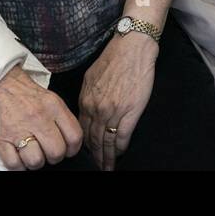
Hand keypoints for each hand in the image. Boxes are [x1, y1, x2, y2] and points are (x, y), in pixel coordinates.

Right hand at [0, 65, 82, 169]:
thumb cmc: (25, 94)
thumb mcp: (51, 99)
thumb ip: (63, 119)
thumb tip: (70, 142)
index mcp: (53, 107)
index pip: (74, 137)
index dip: (72, 149)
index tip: (67, 150)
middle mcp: (38, 118)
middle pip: (56, 153)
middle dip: (53, 157)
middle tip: (47, 152)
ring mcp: (18, 129)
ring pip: (36, 161)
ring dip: (35, 162)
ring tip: (32, 154)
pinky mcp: (1, 138)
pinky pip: (14, 164)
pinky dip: (17, 165)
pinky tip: (19, 156)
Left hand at [78, 31, 158, 170]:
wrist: (131, 48)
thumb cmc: (113, 58)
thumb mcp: (91, 77)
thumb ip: (88, 96)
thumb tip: (88, 110)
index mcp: (85, 100)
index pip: (82, 130)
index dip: (84, 145)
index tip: (87, 154)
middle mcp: (96, 109)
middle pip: (93, 140)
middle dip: (95, 156)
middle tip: (97, 167)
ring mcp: (113, 112)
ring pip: (107, 142)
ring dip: (107, 157)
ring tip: (107, 167)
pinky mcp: (130, 112)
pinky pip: (123, 137)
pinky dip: (121, 148)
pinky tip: (120, 154)